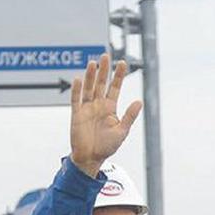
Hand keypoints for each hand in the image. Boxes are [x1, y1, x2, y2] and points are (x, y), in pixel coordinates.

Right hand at [70, 53, 141, 175]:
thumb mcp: (121, 132)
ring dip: (91, 76)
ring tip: (93, 63)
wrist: (90, 158)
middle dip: (104, 70)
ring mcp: (87, 109)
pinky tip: (79, 79)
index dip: (118, 76)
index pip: (114, 88)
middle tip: (106, 56)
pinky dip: (77, 90)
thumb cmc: (106, 147)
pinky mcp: (76, 114)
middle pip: (101, 84)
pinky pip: (76, 100)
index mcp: (110, 108)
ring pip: (89, 88)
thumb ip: (129, 116)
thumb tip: (139, 101)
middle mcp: (98, 105)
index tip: (122, 63)